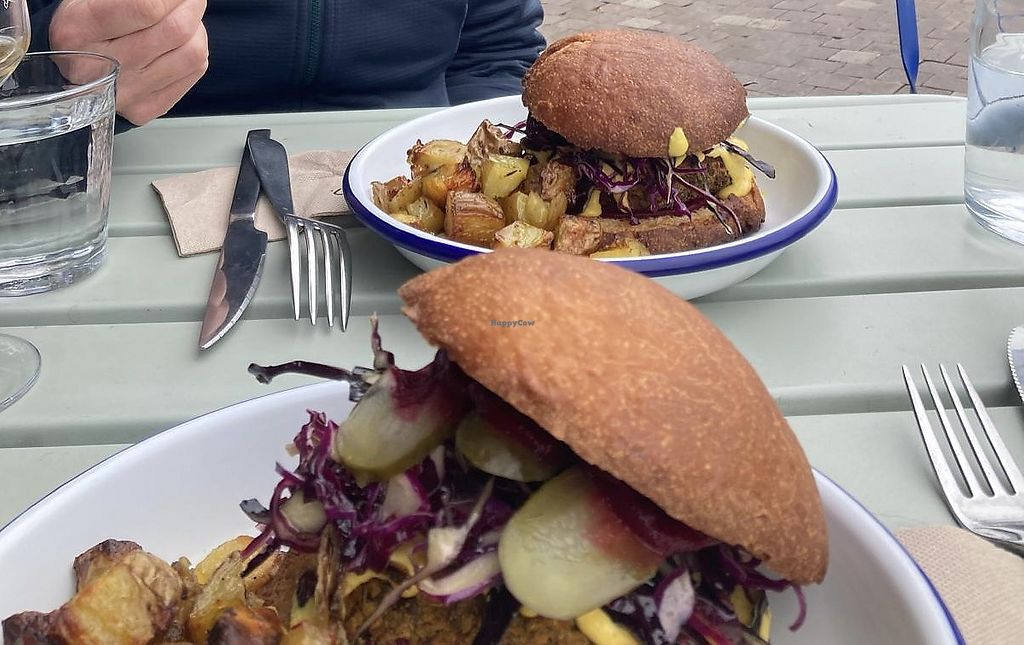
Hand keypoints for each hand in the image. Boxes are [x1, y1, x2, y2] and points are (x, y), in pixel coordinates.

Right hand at [49, 0, 208, 124]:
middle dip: (191, 6)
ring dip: (197, 29)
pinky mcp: (145, 109)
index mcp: (77, 30)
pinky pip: (192, 73)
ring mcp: (124, 94)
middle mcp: (99, 68)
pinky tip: (180, 43)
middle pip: (175, 30)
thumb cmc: (83, 27)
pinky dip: (195, 51)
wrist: (72, 71)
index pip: (146, 8)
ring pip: (191, 53)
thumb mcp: (92, 0)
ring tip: (185, 17)